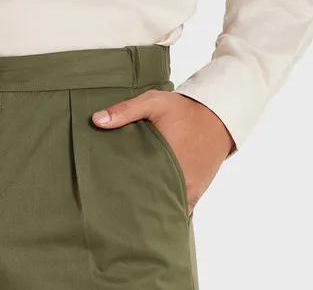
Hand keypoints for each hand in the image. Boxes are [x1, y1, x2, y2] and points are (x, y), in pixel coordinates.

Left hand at [92, 90, 234, 213]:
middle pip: (150, 201)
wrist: (217, 117)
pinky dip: (166, 209)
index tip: (105, 192)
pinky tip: (149, 210)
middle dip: (132, 202)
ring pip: (165, 208)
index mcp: (166, 161)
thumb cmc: (183, 110)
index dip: (121, 191)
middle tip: (111, 201)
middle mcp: (179, 182)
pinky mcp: (195, 193)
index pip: (138, 186)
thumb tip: (96, 120)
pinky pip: (179, 209)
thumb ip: (125, 110)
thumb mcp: (154, 102)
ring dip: (149, 207)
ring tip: (126, 207)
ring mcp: (188, 190)